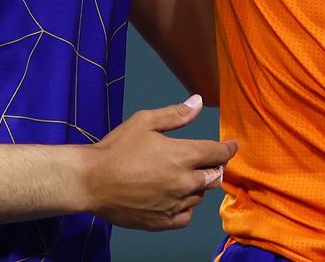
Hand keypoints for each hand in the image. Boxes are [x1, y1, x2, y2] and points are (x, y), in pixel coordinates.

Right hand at [83, 95, 237, 229]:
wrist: (92, 181)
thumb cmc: (117, 148)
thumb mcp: (145, 121)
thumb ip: (176, 114)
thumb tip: (198, 102)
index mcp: (183, 155)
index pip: (217, 153)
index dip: (228, 148)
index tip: (232, 146)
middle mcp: (184, 182)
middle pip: (213, 176)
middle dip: (214, 167)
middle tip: (207, 160)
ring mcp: (174, 204)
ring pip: (200, 196)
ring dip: (198, 185)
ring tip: (185, 176)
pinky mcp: (163, 222)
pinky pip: (186, 216)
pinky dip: (186, 206)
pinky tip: (177, 197)